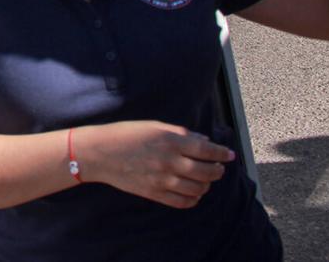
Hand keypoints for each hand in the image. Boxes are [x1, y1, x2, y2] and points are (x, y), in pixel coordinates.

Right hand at [75, 121, 233, 208]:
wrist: (99, 152)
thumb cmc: (125, 134)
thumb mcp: (153, 126)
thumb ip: (180, 133)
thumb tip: (203, 141)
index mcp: (170, 141)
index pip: (206, 150)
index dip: (221, 153)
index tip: (229, 155)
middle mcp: (169, 161)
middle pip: (206, 171)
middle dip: (217, 170)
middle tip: (218, 168)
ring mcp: (162, 180)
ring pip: (198, 188)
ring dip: (207, 185)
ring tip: (206, 180)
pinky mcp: (155, 193)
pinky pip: (183, 202)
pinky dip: (193, 199)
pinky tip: (194, 193)